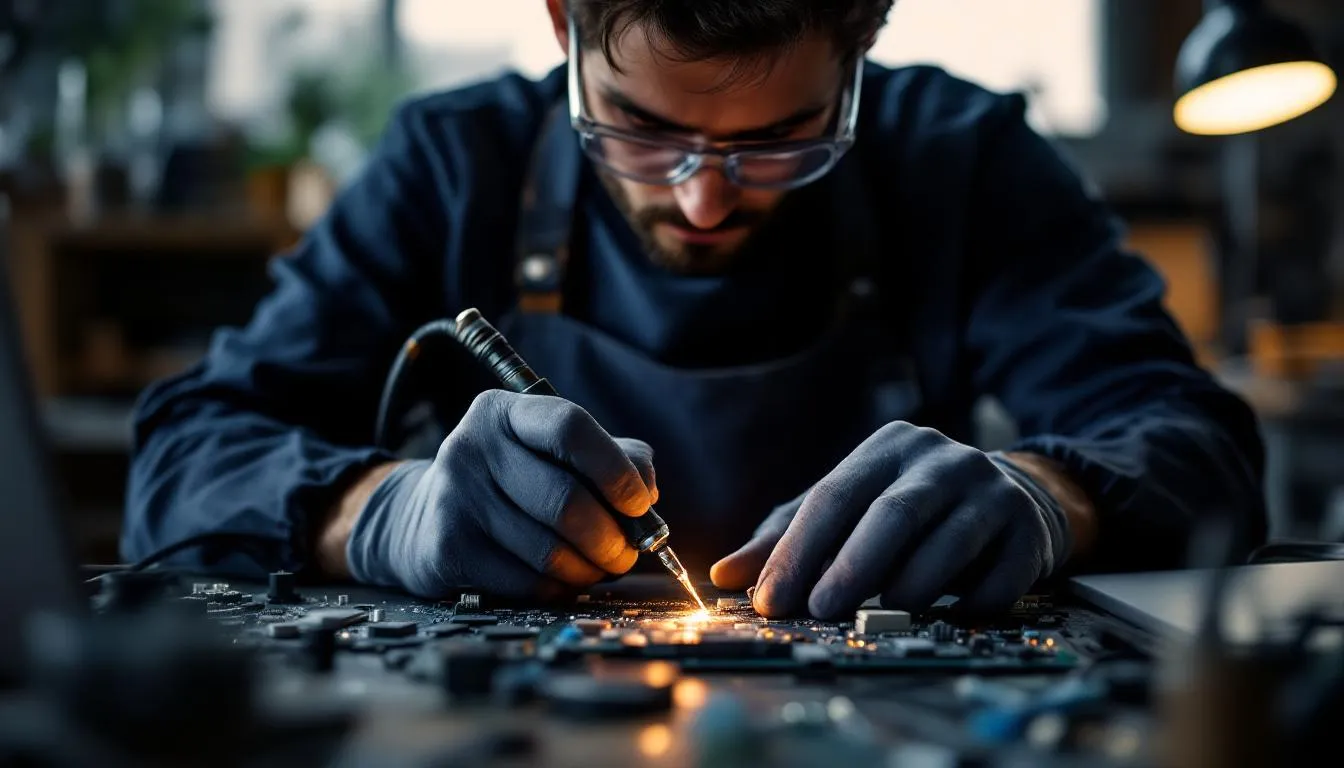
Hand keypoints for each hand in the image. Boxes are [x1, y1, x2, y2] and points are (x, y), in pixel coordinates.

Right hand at [346, 390, 656, 597]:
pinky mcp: (448, 549)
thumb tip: (647, 494)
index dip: (615, 470)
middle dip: (612, 537)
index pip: (568, 427)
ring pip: (550, 550)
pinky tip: (562, 580)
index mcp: (504, 412)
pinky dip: (560, 589)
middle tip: (627, 553)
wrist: (426, 519)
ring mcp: (455, 499)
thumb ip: (615, 461)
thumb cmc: (514, 483)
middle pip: (565, 499)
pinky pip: (528, 582)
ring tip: (598, 567)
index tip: (639, 504)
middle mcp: (473, 448)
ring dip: (590, 569)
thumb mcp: (556, 454)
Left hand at [710, 423, 1071, 617]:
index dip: (798, 551)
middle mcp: (941, 459)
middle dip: (851, 567)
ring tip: (878, 617)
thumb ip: (786, 538)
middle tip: (821, 611)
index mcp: (888, 447)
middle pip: (893, 513)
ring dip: (907, 588)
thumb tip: (724, 574)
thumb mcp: (848, 508)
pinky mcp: (1027, 531)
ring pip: (946, 544)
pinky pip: (993, 581)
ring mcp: (991, 491)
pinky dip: (963, 606)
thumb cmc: (909, 507)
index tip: (769, 600)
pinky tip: (943, 618)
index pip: (833, 496)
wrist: (1011, 497)